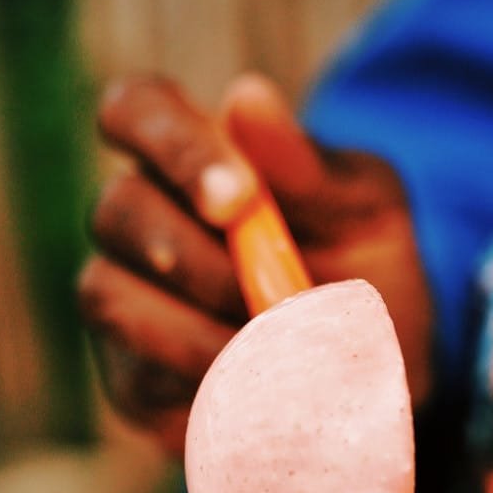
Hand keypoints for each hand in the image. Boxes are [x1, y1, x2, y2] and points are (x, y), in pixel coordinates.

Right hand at [79, 74, 433, 449]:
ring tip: (280, 353)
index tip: (238, 199)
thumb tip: (246, 98)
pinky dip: (207, 388)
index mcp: (191, 158)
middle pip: (116, 212)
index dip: (170, 144)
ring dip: (199, 331)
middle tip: (277, 301)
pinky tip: (264, 394)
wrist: (381, 374)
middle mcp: (139, 223)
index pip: (136, 110)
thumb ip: (310, 167)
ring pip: (112, 299)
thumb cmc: (363, 269)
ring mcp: (127, 303)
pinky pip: (139, 381)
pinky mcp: (133, 383)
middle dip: (198, 259)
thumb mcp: (365, 214)